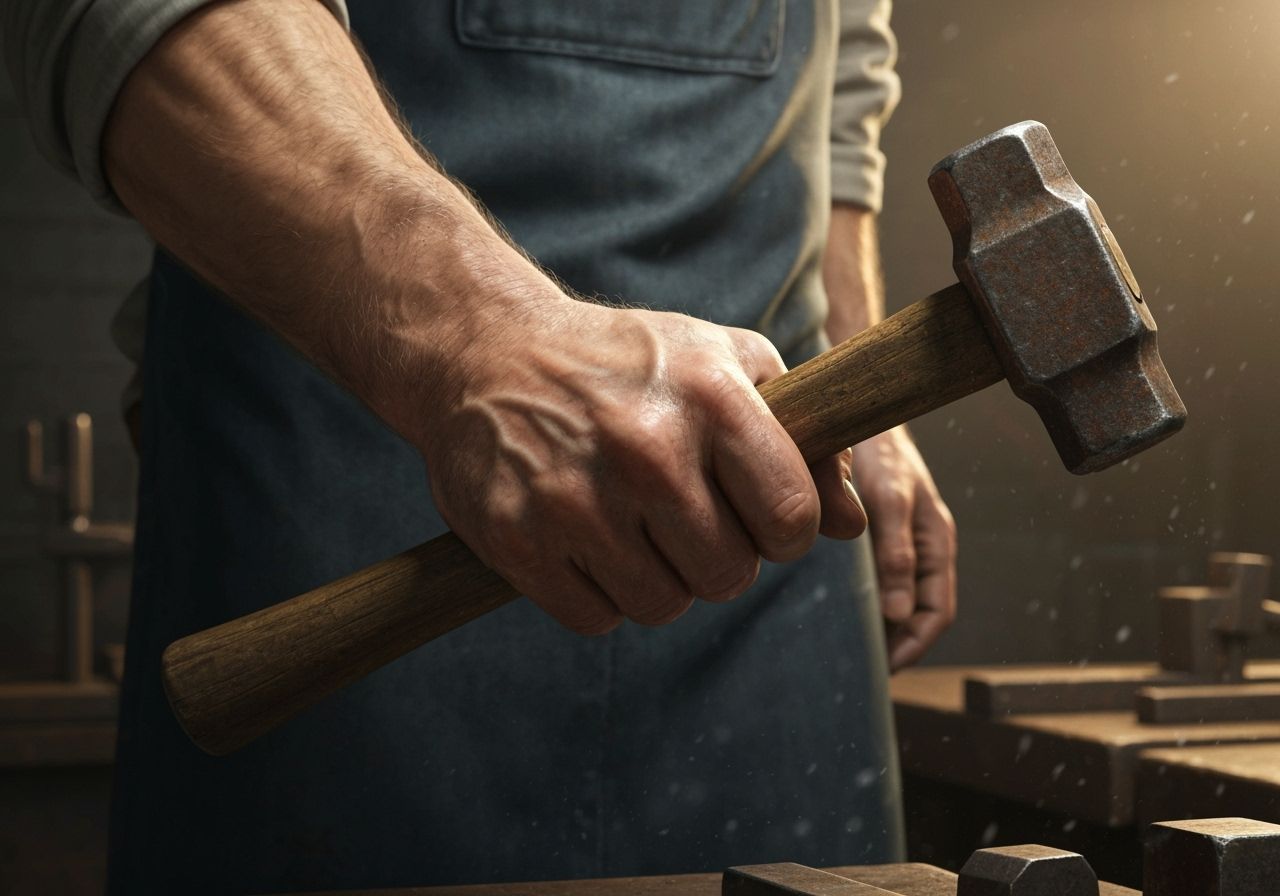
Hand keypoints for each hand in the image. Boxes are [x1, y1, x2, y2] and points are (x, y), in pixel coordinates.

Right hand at [419, 291, 867, 634]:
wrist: (484, 350)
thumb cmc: (623, 361)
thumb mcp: (721, 364)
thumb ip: (802, 438)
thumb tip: (851, 525)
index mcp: (710, 398)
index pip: (790, 519)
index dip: (781, 531)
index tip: (754, 515)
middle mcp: (646, 449)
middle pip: (727, 575)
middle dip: (715, 557)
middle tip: (680, 517)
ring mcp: (576, 498)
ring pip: (662, 606)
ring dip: (656, 579)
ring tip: (629, 524)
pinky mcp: (518, 538)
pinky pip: (595, 618)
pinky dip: (597, 594)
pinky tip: (581, 540)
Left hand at [851, 426, 955, 669]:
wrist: (863, 408)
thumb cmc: (881, 451)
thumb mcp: (891, 502)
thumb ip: (896, 554)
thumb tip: (900, 615)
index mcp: (936, 540)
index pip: (937, 612)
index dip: (915, 645)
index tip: (885, 667)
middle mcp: (924, 542)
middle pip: (920, 610)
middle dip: (899, 641)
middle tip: (865, 666)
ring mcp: (903, 536)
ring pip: (901, 595)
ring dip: (884, 622)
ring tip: (853, 644)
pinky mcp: (881, 528)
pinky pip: (882, 575)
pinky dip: (870, 597)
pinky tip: (842, 605)